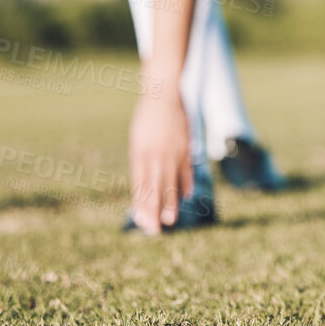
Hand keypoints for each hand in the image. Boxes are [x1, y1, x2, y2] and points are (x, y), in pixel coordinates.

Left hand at [128, 88, 193, 235]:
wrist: (163, 94)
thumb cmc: (147, 119)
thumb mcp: (138, 141)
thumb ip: (141, 163)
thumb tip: (144, 187)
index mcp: (140, 155)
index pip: (140, 186)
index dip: (141, 205)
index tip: (142, 222)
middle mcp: (155, 156)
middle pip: (155, 189)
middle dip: (153, 212)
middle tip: (154, 231)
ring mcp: (172, 153)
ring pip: (171, 183)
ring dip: (170, 203)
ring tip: (170, 220)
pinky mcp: (186, 148)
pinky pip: (186, 171)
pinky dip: (186, 184)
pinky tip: (185, 197)